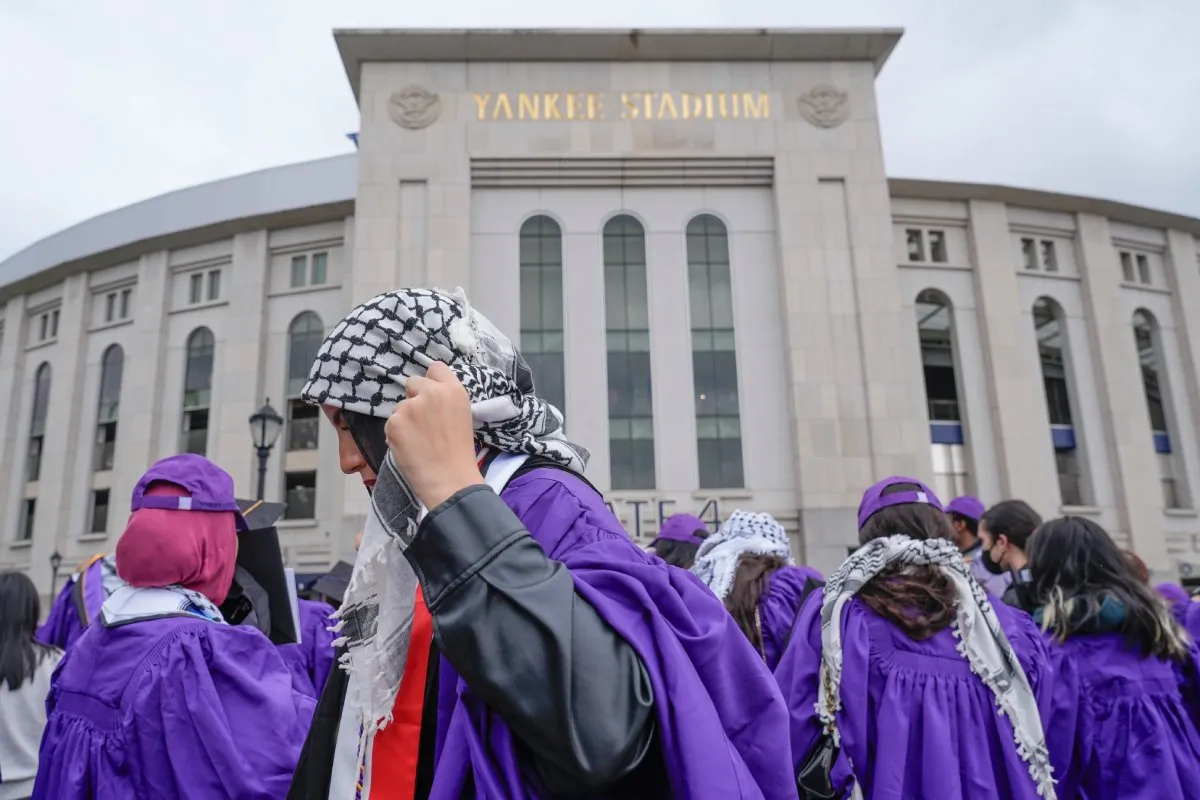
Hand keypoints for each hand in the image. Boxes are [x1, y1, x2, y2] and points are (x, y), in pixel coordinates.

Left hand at [385, 361, 484, 509]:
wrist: (450, 480)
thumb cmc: (460, 454)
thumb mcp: (462, 416)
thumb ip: (445, 400)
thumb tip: (426, 394)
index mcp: (454, 390)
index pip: (435, 368)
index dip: (431, 381)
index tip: (431, 396)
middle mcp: (431, 392)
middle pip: (413, 382)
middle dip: (414, 398)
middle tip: (422, 422)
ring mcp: (411, 406)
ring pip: (399, 406)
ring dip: (404, 419)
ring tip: (418, 441)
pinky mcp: (394, 422)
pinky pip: (390, 423)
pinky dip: (396, 435)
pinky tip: (409, 448)